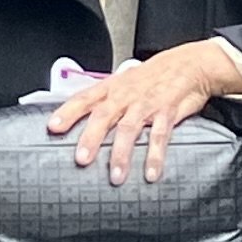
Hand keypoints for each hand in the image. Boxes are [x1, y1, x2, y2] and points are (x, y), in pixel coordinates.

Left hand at [39, 39, 241, 185]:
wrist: (189, 64)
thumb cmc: (151, 78)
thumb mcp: (123, 83)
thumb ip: (103, 102)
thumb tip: (78, 122)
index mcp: (111, 88)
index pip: (84, 99)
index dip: (67, 112)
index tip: (52, 128)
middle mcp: (126, 95)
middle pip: (104, 116)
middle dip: (91, 138)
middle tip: (81, 159)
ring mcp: (146, 104)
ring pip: (130, 129)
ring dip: (121, 154)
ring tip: (116, 177)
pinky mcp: (167, 112)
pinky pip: (160, 136)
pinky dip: (155, 155)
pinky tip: (150, 173)